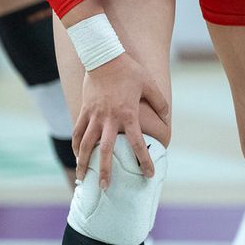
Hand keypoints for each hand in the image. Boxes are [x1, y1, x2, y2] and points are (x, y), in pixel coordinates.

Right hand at [73, 52, 169, 188]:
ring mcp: (94, 115)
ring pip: (86, 144)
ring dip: (84, 163)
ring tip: (82, 178)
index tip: (148, 175)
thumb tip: (167, 118)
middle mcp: (109, 119)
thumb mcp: (149, 84)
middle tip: (106, 188)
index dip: (144, 161)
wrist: (103, 57)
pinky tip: (77, 155)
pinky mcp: (85, 110)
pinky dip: (76, 144)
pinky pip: (78, 131)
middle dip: (105, 171)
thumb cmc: (129, 70)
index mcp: (128, 115)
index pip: (138, 144)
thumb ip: (160, 102)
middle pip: (105, 151)